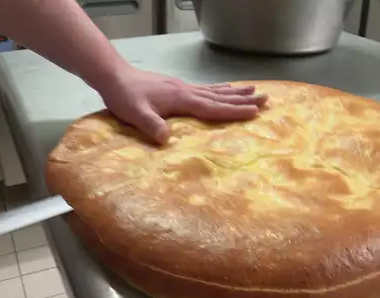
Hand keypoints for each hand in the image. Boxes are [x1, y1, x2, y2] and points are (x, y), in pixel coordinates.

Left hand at [96, 68, 267, 143]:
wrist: (114, 76)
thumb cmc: (124, 96)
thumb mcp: (135, 113)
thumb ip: (151, 125)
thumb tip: (167, 140)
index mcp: (181, 99)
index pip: (212, 107)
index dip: (233, 111)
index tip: (254, 112)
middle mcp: (187, 91)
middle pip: (220, 97)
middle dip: (243, 100)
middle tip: (266, 99)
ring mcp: (183, 88)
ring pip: (215, 91)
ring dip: (235, 93)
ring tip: (254, 90)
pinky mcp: (178, 88)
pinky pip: (206, 89)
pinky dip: (220, 90)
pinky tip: (225, 89)